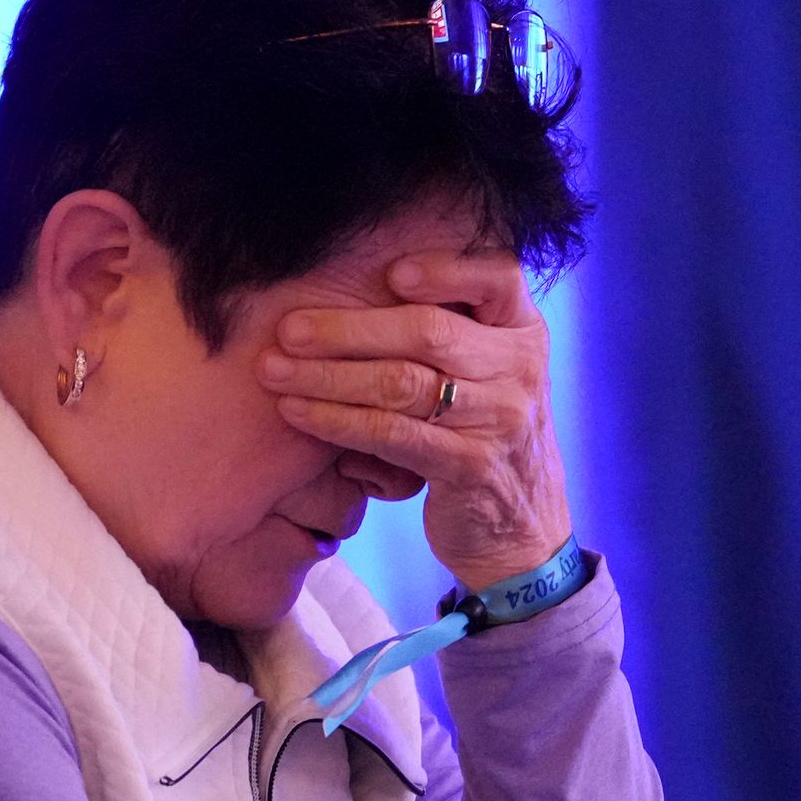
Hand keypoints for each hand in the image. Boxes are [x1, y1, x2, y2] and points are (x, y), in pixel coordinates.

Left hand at [260, 249, 574, 591]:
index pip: (499, 277)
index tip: (390, 272)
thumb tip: (356, 284)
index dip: (445, 270)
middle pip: (429, 331)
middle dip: (348, 329)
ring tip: (275, 370)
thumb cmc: (483, 437)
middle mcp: (520, 370)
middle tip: (288, 329)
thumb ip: (451, 332)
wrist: (522, 531)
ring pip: (401, 383)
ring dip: (328, 375)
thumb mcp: (490, 376)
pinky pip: (390, 434)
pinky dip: (336, 420)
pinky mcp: (468, 467)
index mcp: (525, 334)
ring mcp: (498, 420)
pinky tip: (298, 412)